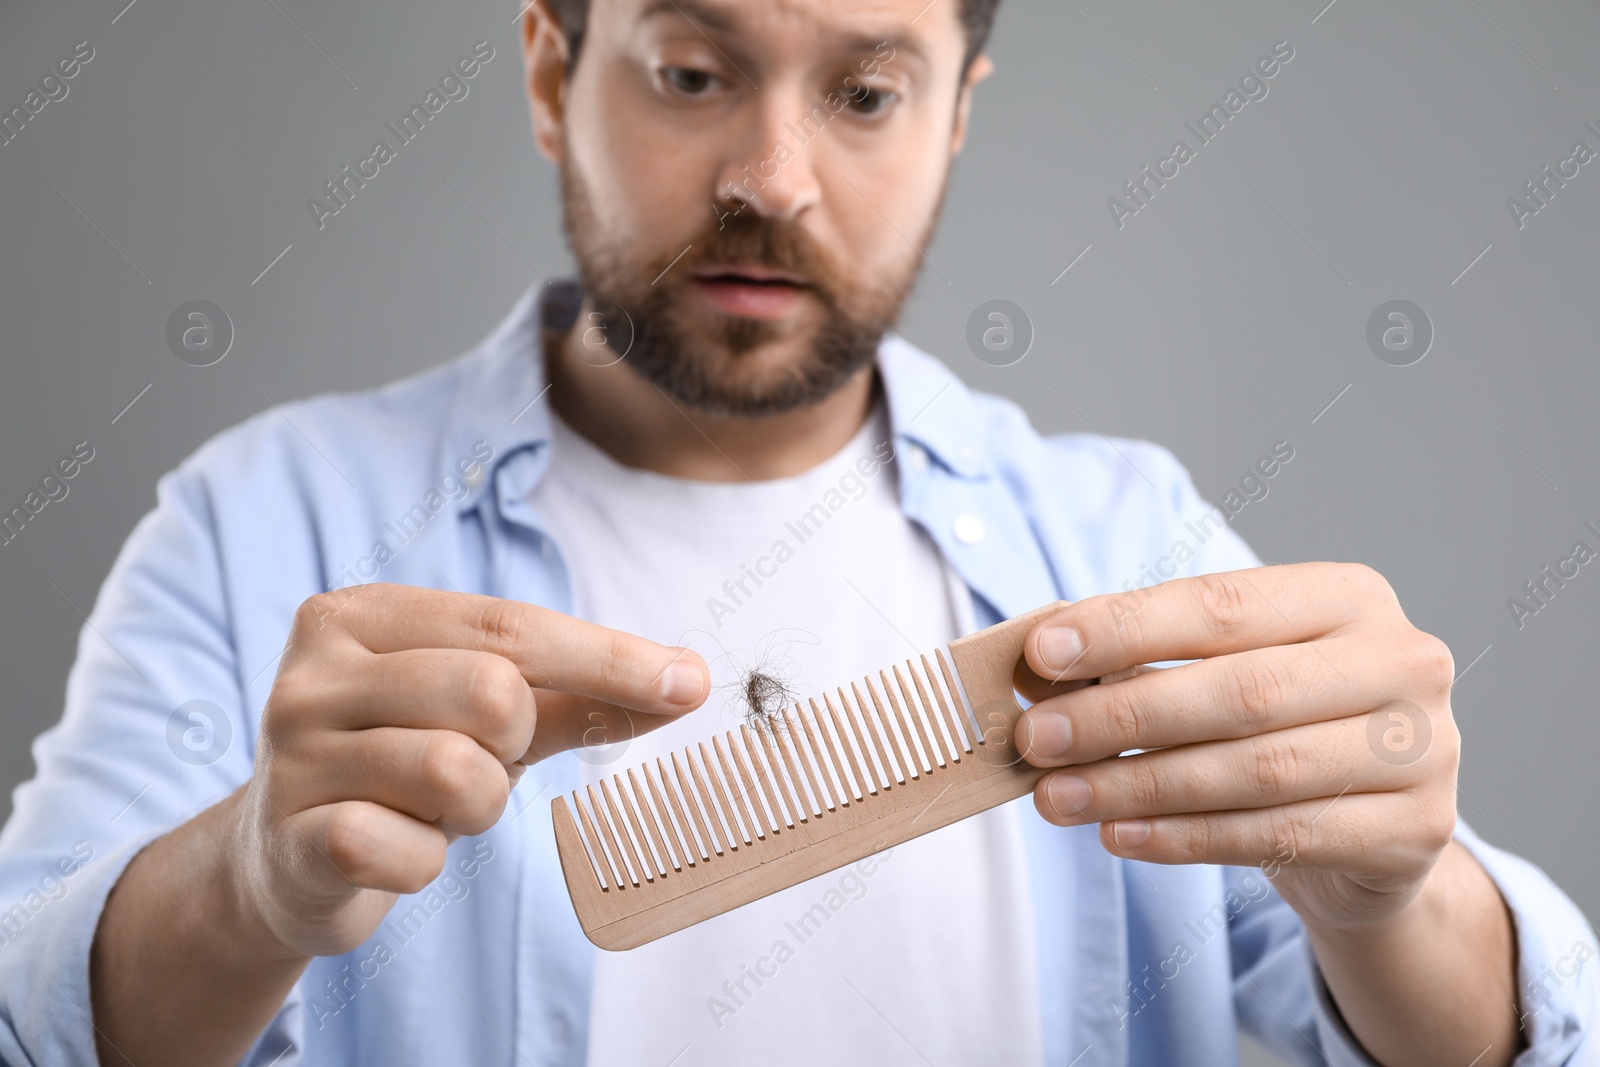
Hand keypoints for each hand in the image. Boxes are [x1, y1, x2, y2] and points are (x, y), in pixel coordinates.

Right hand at [237, 583, 708, 957]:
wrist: (283, 862)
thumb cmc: (401, 765)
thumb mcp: (489, 716)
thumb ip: (578, 694)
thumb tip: (686, 679)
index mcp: (363, 615)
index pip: (511, 627)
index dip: (608, 657)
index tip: (689, 681)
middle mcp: (314, 672)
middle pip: (489, 690)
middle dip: (512, 742)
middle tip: (479, 761)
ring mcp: (292, 756)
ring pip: (454, 771)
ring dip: (474, 807)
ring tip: (434, 808)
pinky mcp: (288, 842)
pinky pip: (407, 852)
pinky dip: (425, 861)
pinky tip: (395, 851)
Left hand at [1015, 563, 1459, 930]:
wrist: (1374, 831)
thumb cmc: (1280, 730)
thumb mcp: (1219, 675)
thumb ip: (1143, 660)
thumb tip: (1039, 664)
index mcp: (1350, 597)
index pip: (1222, 605)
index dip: (1126, 628)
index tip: (1042, 651)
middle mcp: (1402, 661)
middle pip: (1241, 690)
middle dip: (1122, 715)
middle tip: (1038, 738)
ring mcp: (1422, 748)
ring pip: (1257, 770)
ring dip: (1139, 785)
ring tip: (1058, 796)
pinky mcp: (1416, 832)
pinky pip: (1278, 836)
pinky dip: (1185, 838)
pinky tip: (1118, 835)